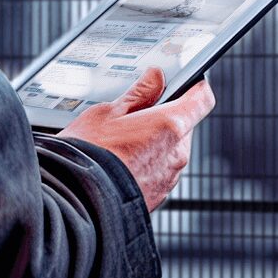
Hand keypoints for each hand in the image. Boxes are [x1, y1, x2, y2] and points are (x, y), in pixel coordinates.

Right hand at [57, 68, 215, 210]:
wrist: (75, 201)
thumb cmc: (88, 155)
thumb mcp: (107, 113)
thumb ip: (138, 94)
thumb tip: (155, 77)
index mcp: (170, 125)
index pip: (202, 99)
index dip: (195, 87)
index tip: (187, 83)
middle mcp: (177, 154)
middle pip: (185, 125)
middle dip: (166, 118)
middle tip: (136, 116)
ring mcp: (169, 177)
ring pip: (172, 150)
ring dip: (156, 143)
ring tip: (122, 143)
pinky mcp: (159, 196)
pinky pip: (161, 172)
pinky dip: (148, 165)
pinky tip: (122, 163)